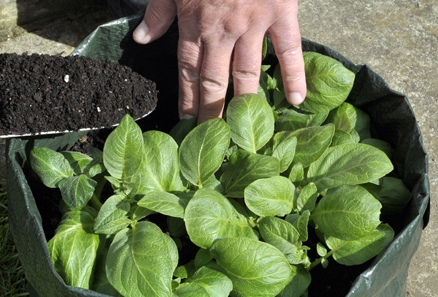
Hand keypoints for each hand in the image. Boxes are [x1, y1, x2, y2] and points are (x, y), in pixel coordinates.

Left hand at [133, 0, 305, 122]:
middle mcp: (220, 31)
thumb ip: (158, 13)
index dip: (187, 100)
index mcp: (193, 25)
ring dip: (245, 104)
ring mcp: (252, 24)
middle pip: (214, 81)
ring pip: (247, 73)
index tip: (187, 125)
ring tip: (246, 133)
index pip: (188, 73)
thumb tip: (140, 40)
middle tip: (215, 142)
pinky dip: (294, 75)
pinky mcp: (280, 13)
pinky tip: (296, 100)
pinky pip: (288, 49)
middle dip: (212, 113)